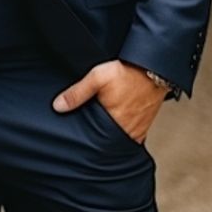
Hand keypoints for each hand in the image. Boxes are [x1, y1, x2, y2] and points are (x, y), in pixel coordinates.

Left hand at [52, 59, 166, 143]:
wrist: (153, 69)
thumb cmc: (127, 73)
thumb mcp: (97, 78)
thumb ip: (77, 93)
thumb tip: (58, 106)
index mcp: (113, 122)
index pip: (94, 139)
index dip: (85, 136)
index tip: (78, 133)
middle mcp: (126, 131)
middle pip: (106, 141)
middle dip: (96, 136)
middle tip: (90, 126)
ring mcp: (137, 131)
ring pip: (118, 139)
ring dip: (109, 134)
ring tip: (102, 124)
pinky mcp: (144, 127)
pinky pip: (129, 136)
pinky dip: (121, 131)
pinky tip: (115, 122)